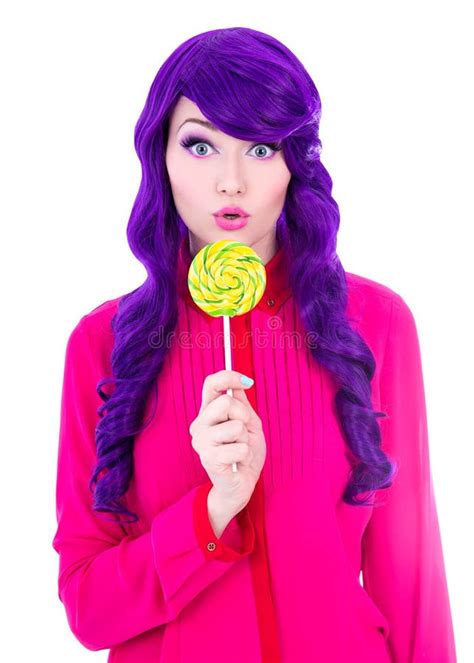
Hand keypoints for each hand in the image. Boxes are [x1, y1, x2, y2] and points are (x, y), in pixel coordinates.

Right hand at [189, 369, 265, 511]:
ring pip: (235, 427)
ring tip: (239, 450)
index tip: (247, 381)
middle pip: (226, 403)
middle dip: (244, 417)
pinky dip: (245, 455)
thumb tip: (239, 382)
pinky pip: (240, 448)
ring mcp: (201, 442)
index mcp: (208, 412)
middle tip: (243, 433)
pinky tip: (237, 463)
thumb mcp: (248, 423)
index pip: (211, 384)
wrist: (242, 484)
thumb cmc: (245, 452)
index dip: (228, 377)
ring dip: (245, 440)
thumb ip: (241, 404)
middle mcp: (199, 424)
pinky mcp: (208, 459)